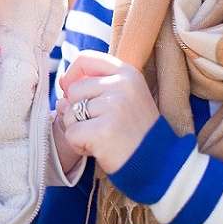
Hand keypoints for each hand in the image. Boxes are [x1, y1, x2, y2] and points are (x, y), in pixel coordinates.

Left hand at [58, 50, 159, 173]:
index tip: (72, 89)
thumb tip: (62, 84)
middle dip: (77, 110)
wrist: (160, 165)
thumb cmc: (136, 130)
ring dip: (79, 129)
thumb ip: (95, 86)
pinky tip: (99, 149)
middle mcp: (122, 85)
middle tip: (100, 125)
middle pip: (73, 89)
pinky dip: (79, 145)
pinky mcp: (103, 130)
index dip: (72, 74)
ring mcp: (113, 107)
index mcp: (128, 73)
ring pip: (69, 112)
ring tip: (102, 137)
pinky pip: (71, 133)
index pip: (86, 58)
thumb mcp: (124, 97)